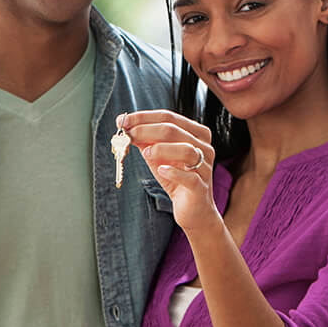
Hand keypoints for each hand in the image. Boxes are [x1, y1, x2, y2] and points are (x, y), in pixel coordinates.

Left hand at [118, 110, 218, 230]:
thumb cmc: (176, 178)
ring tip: (145, 153)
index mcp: (196, 133)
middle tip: (127, 134)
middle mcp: (204, 147)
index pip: (168, 117)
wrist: (193, 210)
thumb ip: (146, 141)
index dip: (144, 117)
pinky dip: (173, 172)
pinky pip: (190, 177)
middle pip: (174, 130)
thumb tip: (126, 126)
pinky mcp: (201, 188)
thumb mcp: (159, 156)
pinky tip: (161, 170)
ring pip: (186, 150)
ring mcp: (205, 167)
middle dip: (146, 130)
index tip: (122, 121)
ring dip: (161, 149)